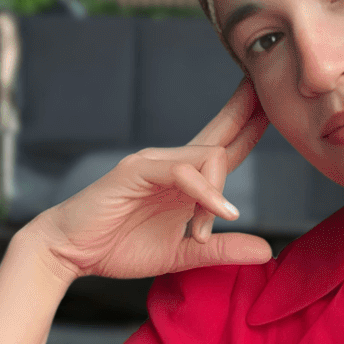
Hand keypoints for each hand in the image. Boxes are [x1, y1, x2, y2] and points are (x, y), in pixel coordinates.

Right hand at [25, 74, 274, 280]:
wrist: (69, 252)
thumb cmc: (118, 247)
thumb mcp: (182, 255)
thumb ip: (221, 250)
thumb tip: (267, 250)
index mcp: (183, 181)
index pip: (223, 149)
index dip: (249, 128)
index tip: (274, 107)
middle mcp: (171, 164)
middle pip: (219, 133)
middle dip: (246, 110)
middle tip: (270, 88)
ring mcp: (153, 163)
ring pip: (208, 157)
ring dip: (217, 196)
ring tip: (201, 234)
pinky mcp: (136, 170)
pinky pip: (183, 172)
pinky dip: (204, 192)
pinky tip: (217, 214)